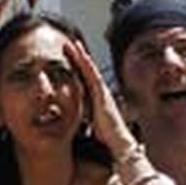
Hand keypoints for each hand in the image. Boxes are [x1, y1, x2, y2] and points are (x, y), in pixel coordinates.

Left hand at [62, 38, 132, 153]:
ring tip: (73, 44)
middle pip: (87, 70)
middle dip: (78, 56)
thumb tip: (76, 117)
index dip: (76, 66)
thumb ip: (85, 115)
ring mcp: (102, 92)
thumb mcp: (90, 121)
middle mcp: (100, 91)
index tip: (68, 55)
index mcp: (95, 96)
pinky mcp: (102, 95)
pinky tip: (83, 58)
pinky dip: (89, 67)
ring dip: (82, 56)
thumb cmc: (105, 134)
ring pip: (90, 70)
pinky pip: (94, 78)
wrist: (117, 141)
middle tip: (68, 43)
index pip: (84, 78)